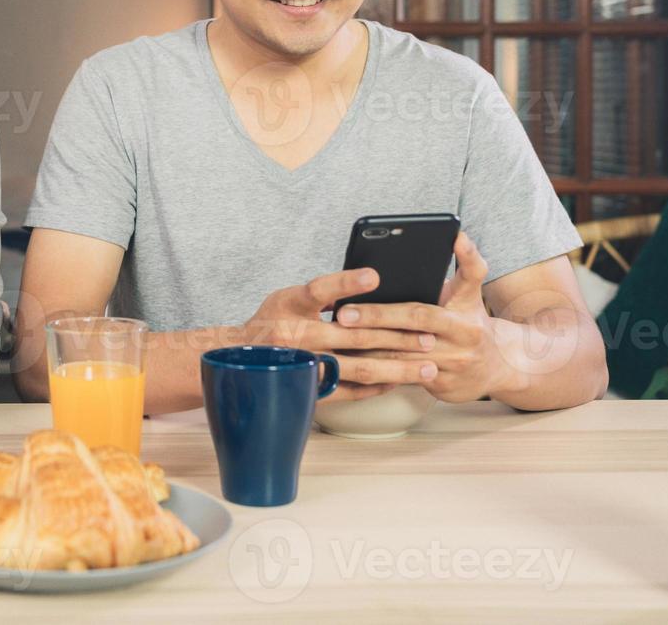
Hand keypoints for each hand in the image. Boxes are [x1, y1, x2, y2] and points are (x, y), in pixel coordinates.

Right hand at [242, 267, 438, 402]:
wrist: (238, 357)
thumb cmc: (272, 320)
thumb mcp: (288, 297)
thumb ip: (324, 295)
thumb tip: (375, 286)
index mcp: (290, 304)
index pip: (319, 289)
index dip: (346, 283)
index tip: (375, 276)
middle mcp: (296, 336)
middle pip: (354, 336)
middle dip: (398, 336)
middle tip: (429, 337)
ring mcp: (304, 365)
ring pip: (359, 368)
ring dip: (397, 368)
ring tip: (427, 368)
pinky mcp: (308, 388)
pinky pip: (349, 391)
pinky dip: (376, 387)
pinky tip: (398, 382)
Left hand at [333, 230, 506, 402]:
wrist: (498, 368)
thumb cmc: (469, 321)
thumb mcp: (471, 292)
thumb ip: (463, 265)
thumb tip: (454, 235)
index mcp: (467, 309)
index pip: (460, 282)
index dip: (452, 264)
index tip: (424, 255)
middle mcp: (464, 337)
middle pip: (416, 321)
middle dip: (377, 316)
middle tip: (344, 313)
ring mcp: (454, 364)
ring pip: (403, 354)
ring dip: (369, 346)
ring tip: (338, 336)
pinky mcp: (443, 387)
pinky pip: (402, 377)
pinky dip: (376, 368)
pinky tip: (350, 361)